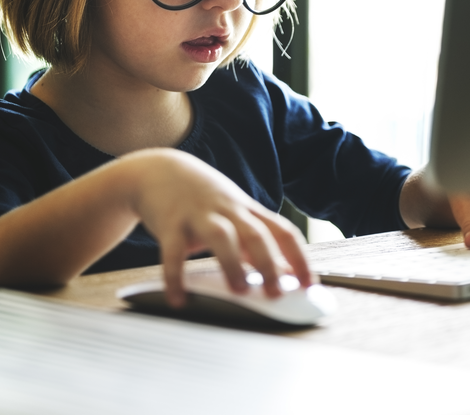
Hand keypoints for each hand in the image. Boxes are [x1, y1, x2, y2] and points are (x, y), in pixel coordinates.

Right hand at [129, 148, 312, 306]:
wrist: (159, 170)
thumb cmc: (202, 197)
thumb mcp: (233, 212)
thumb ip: (256, 241)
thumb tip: (285, 270)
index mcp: (247, 210)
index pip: (283, 231)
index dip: (299, 258)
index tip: (310, 285)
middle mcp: (227, 210)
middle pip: (256, 233)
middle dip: (270, 263)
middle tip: (277, 293)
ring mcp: (199, 215)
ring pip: (221, 236)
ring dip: (232, 263)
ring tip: (239, 290)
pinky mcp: (170, 223)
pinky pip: (173, 252)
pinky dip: (176, 277)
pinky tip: (179, 299)